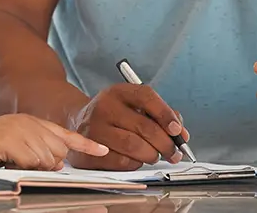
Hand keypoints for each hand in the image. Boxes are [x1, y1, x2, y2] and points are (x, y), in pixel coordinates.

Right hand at [0, 114, 108, 169]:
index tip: (103, 151)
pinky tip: (4, 160)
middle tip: (19, 163)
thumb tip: (57, 163)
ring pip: (47, 158)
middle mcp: (27, 121)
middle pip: (58, 151)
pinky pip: (32, 161)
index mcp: (29, 122)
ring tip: (7, 161)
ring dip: (31, 167)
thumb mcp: (12, 149)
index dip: (85, 144)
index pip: (64, 134)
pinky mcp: (9, 139)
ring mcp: (19, 128)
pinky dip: (21, 166)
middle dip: (47, 164)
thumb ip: (35, 152)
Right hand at [66, 84, 190, 170]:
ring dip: (151, 155)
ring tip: (154, 155)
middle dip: (165, 144)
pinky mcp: (89, 150)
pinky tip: (135, 159)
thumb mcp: (132, 106)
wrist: (76, 122)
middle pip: (144, 127)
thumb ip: (159, 116)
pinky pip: (121, 161)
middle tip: (174, 153)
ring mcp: (94, 129)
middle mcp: (104, 107)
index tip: (177, 131)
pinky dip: (135, 163)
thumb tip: (181, 135)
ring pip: (134, 146)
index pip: (146, 97)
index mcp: (118, 92)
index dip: (166, 114)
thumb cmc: (113, 116)